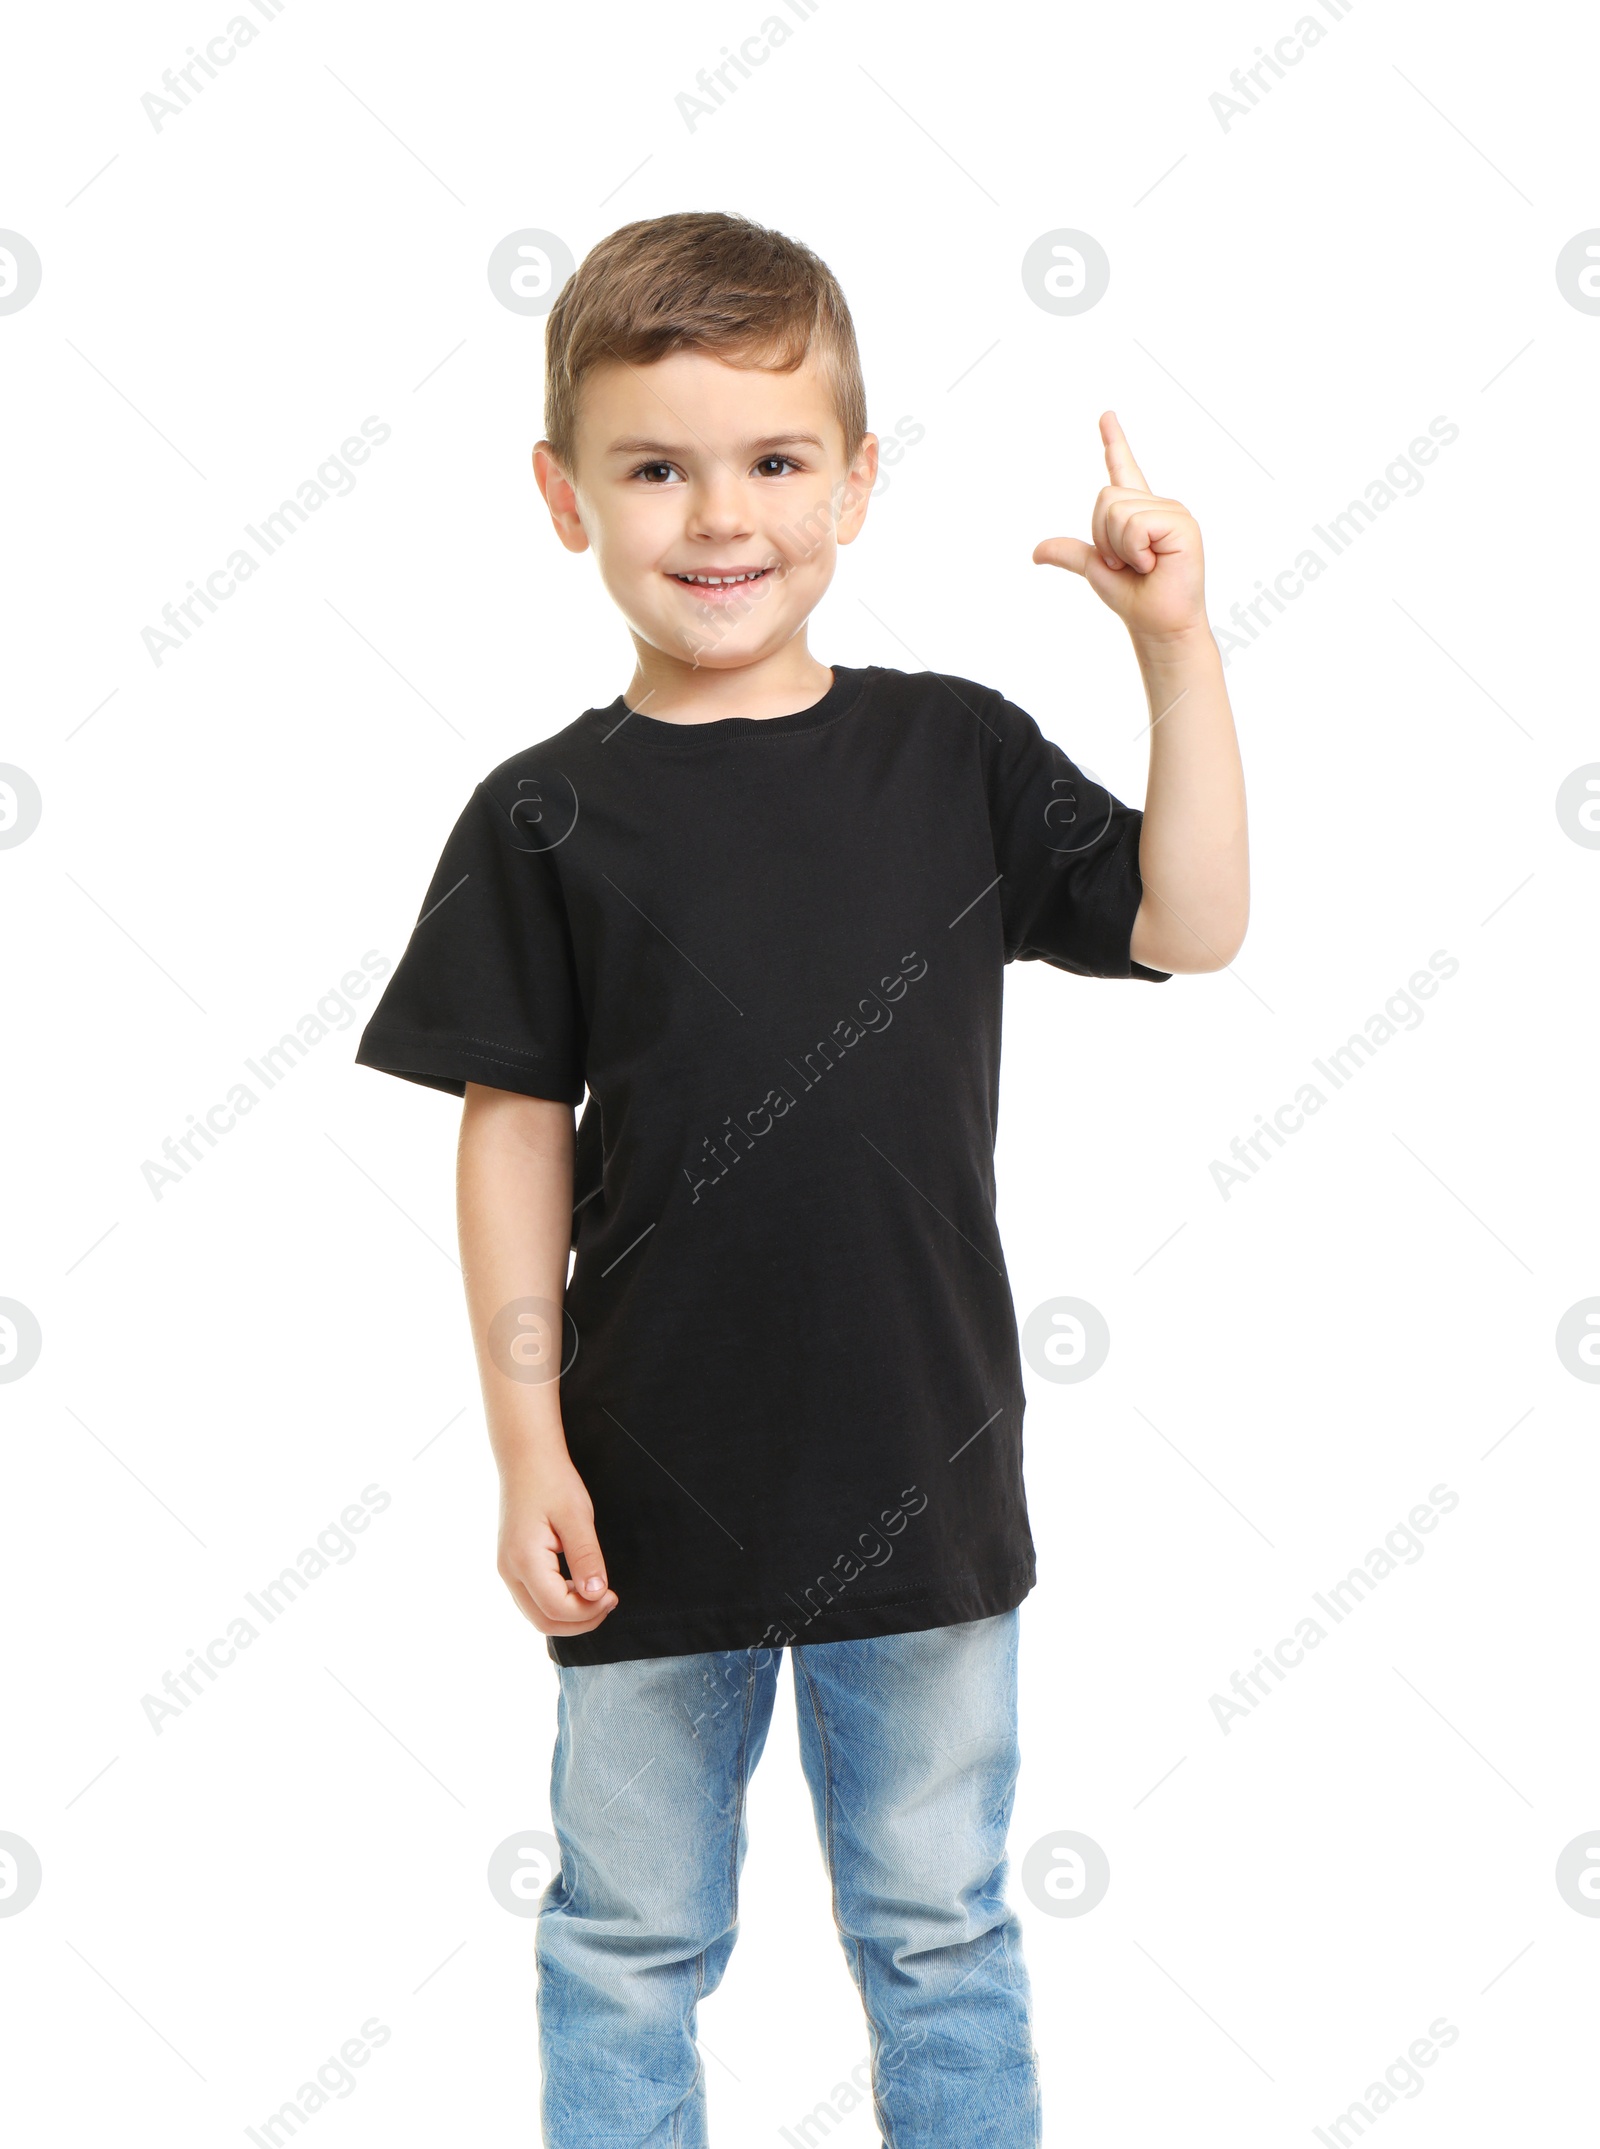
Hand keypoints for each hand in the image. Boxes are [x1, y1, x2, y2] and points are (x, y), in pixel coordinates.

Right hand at [497, 1444, 618, 1635]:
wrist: (526, 1460)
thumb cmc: (552, 1482)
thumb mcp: (577, 1516)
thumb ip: (586, 1557)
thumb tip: (597, 1595)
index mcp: (524, 1559)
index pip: (557, 1608)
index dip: (589, 1611)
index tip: (614, 1595)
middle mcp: (509, 1571)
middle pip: (544, 1621)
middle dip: (581, 1621)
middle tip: (610, 1601)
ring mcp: (507, 1570)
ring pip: (537, 1615)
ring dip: (569, 1615)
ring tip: (598, 1595)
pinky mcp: (511, 1567)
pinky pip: (533, 1601)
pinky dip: (557, 1604)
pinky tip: (579, 1586)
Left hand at [1033, 412, 1206, 644]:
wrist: (1158, 625)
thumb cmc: (1134, 598)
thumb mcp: (1094, 569)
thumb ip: (1070, 553)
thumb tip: (1036, 552)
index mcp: (1136, 513)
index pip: (1123, 468)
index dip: (1114, 442)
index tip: (1105, 415)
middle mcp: (1156, 506)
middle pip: (1105, 497)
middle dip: (1103, 538)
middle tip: (1127, 563)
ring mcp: (1171, 513)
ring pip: (1117, 512)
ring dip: (1120, 548)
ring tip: (1143, 565)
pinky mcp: (1182, 524)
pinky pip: (1136, 525)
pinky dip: (1135, 551)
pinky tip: (1154, 564)